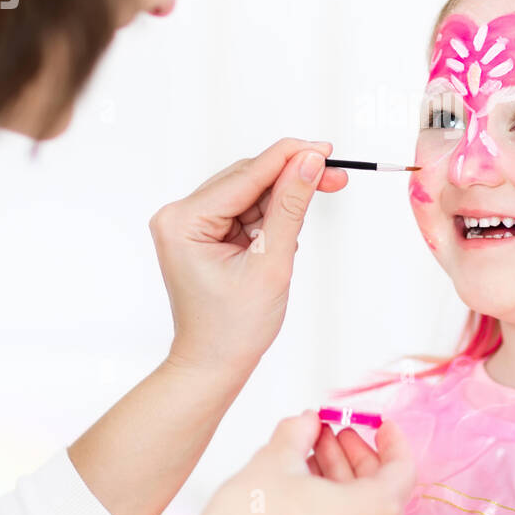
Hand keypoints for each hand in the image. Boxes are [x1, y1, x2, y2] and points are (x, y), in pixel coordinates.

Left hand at [149, 138, 347, 373]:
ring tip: (313, 210)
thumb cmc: (234, 328)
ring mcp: (188, 224)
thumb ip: (291, 207)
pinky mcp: (202, 234)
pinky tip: (287, 231)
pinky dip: (270, 216)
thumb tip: (310, 162)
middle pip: (246, 178)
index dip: (289, 158)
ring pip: (248, 192)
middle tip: (335, 175)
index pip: (245, 175)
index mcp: (183, 221)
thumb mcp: (271, 263)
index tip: (325, 149)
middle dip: (291, 177)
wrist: (214, 365)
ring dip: (283, 198)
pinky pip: (243, 210)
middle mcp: (179, 216)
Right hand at [178, 411, 415, 514]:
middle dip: (355, 452)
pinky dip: (331, 498)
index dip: (391, 440)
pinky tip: (304, 476)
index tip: (380, 424)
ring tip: (311, 446)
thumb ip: (300, 431)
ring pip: (359, 507)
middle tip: (336, 430)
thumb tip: (307, 420)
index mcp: (374, 513)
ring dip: (339, 472)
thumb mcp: (277, 459)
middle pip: (380, 487)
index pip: (403, 469)